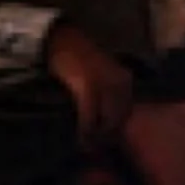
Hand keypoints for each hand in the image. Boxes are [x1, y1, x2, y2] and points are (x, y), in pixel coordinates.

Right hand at [45, 23, 132, 149]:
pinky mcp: (88, 87)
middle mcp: (120, 82)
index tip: (108, 140)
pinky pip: (90, 116)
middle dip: (109, 136)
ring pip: (107, 120)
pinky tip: (81, 138)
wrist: (58, 36)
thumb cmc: (75, 53)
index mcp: (124, 78)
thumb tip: (103, 115)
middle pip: (119, 118)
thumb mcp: (98, 70)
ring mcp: (105, 84)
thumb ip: (105, 90)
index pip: (126, 111)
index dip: (116, 128)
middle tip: (97, 148)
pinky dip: (86, 130)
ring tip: (88, 146)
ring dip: (98, 136)